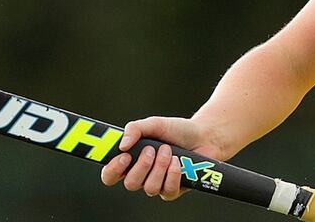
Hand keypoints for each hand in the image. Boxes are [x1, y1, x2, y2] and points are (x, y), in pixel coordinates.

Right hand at [99, 116, 221, 200]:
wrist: (204, 136)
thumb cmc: (176, 130)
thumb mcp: (154, 123)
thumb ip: (135, 129)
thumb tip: (122, 145)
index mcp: (131, 161)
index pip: (110, 174)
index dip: (112, 170)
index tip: (124, 156)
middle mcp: (141, 176)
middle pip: (130, 184)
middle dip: (142, 166)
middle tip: (151, 149)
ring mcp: (157, 185)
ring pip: (149, 188)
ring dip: (160, 166)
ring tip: (169, 151)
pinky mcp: (173, 190)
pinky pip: (167, 191)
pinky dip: (173, 174)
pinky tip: (178, 161)